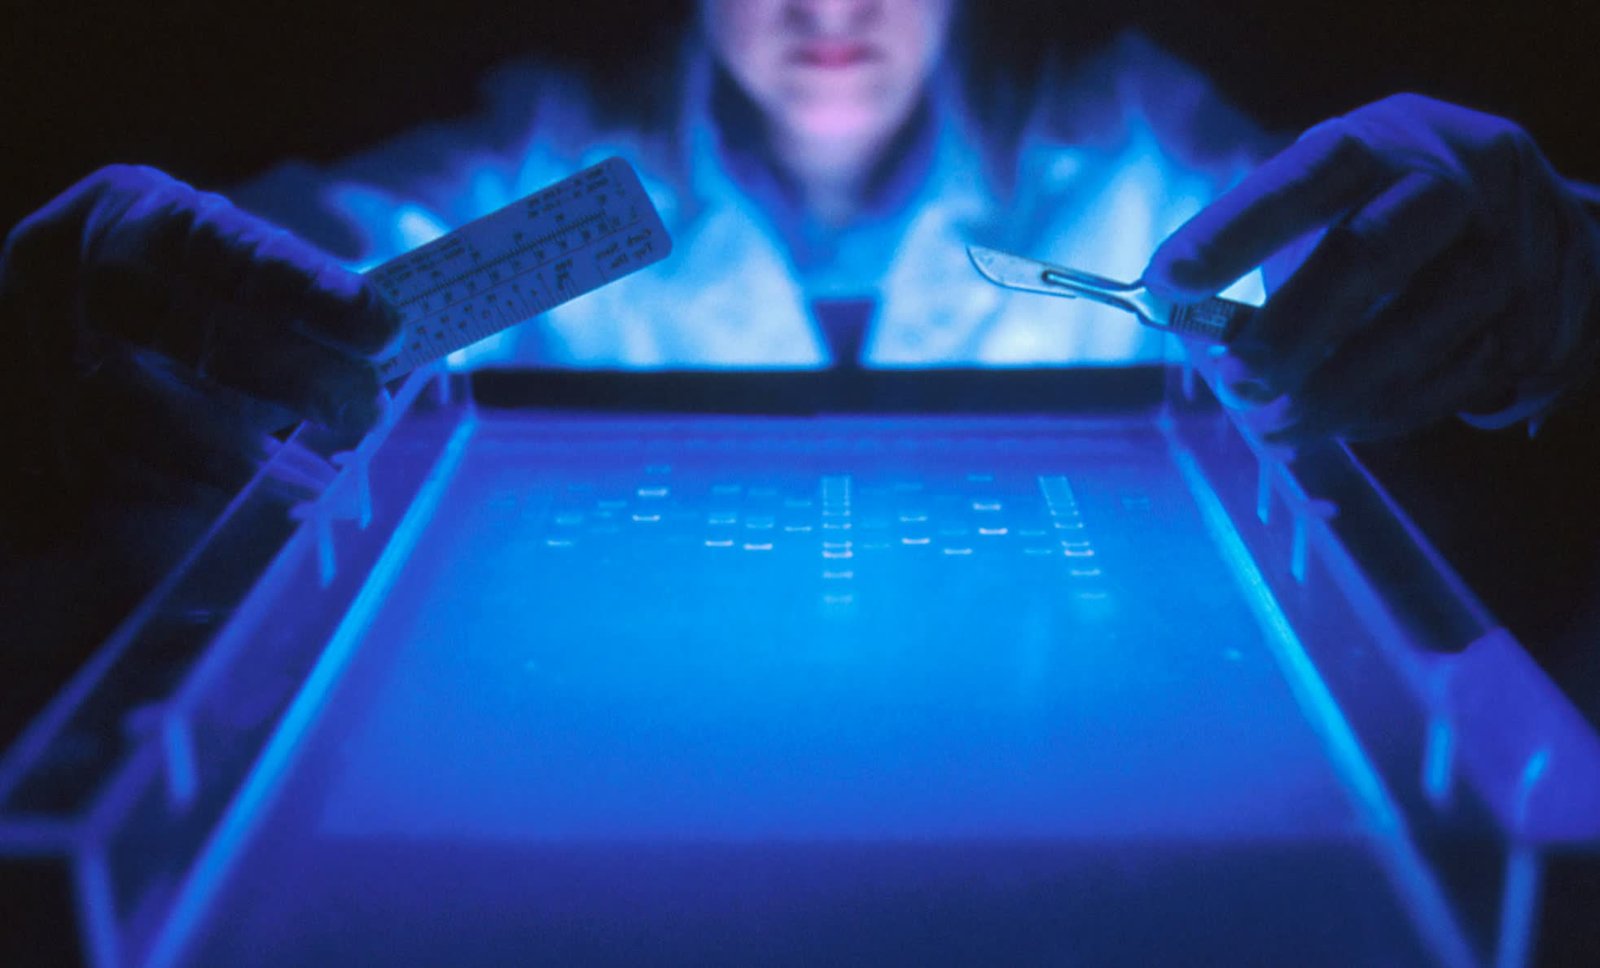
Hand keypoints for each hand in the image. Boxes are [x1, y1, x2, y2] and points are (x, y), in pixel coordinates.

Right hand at [0, 165, 399, 547]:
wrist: (61, 323)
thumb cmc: (184, 300)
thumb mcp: (235, 279)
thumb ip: (308, 307)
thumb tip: (408, 346)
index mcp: (135, 211)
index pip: (229, 247)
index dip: (310, 289)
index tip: (386, 327)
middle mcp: (68, 267)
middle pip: (179, 326)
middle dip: (287, 373)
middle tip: (363, 407)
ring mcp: (33, 347)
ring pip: (125, 407)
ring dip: (232, 450)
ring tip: (313, 477)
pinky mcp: (28, 423)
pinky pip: (99, 468)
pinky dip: (179, 490)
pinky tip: (241, 505)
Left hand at [1144, 94, 1599, 442]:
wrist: (1525, 213)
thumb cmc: (1384, 205)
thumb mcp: (1326, 196)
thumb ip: (1261, 249)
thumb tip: (1191, 323)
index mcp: (1383, 140)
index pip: (1301, 180)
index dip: (1230, 232)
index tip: (1166, 281)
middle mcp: (1457, 181)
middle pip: (1368, 257)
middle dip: (1289, 333)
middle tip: (1235, 384)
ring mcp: (1510, 247)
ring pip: (1416, 333)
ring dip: (1332, 394)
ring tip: (1273, 422)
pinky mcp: (1538, 316)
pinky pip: (1453, 381)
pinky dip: (1383, 413)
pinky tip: (1337, 422)